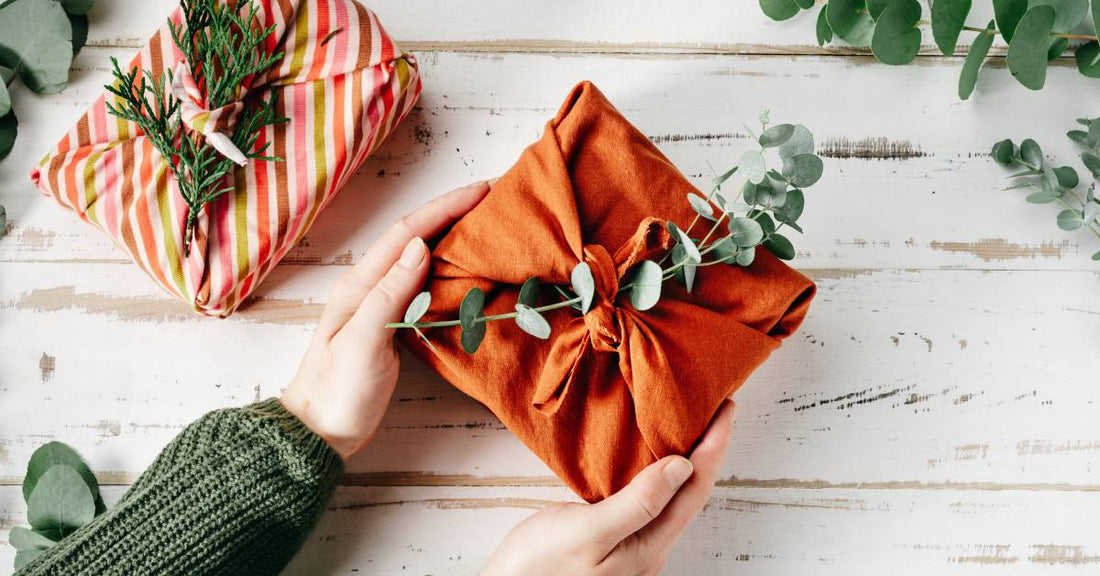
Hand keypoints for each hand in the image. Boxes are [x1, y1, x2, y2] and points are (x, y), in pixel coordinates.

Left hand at [281, 182, 489, 458]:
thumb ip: (389, 294)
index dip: (444, 208)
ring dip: (452, 237)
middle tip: (494, 199)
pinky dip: (449, 269)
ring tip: (488, 225)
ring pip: (421, 258)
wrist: (318, 432)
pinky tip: (468, 270)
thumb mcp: (362, 343)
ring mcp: (380, 304)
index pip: (408, 233)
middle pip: (416, 237)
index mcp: (360, 285)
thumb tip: (420, 247)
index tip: (482, 191)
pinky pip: (424, 284)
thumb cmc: (336, 392)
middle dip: (453, 213)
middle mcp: (370, 286)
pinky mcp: (392, 324)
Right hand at [482, 400, 734, 575]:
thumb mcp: (588, 533)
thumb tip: (682, 467)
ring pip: (668, 495)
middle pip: (690, 492)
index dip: (714, 447)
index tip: (725, 408)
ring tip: (685, 424)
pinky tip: (642, 456)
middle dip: (706, 449)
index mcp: (648, 546)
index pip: (696, 489)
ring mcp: (629, 543)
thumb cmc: (538, 571)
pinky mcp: (609, 537)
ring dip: (682, 458)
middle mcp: (647, 547)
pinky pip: (644, 499)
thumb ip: (637, 503)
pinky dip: (652, 470)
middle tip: (712, 408)